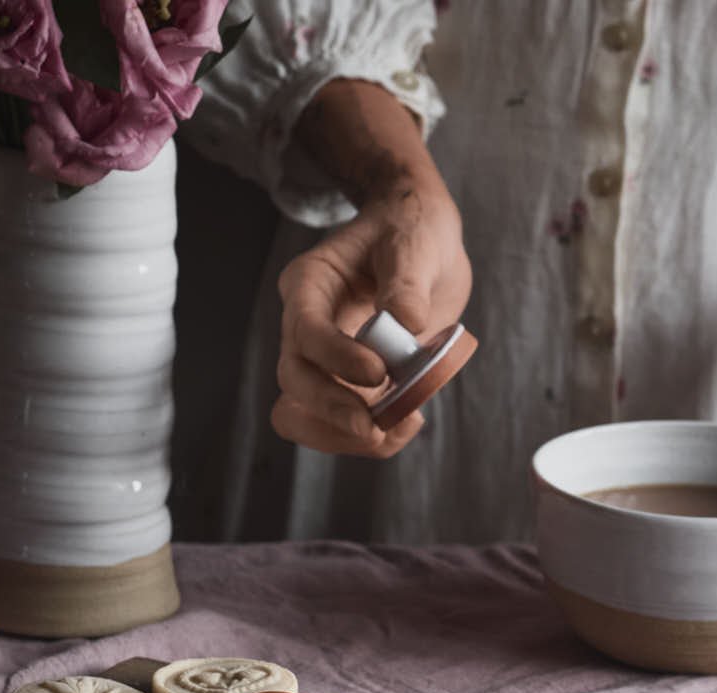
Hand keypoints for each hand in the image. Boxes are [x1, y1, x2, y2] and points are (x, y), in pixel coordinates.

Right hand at [272, 184, 471, 458]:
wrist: (421, 241)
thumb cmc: (411, 230)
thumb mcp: (415, 242)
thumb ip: (408, 281)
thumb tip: (406, 322)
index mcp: (310, 285)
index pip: (305, 331)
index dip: (335, 359)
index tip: (379, 373)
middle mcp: (306, 328)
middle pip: (294, 381)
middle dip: (331, 410)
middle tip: (378, 428)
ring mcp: (324, 362)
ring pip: (305, 417)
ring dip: (347, 436)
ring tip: (401, 426)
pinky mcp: (348, 386)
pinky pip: (342, 428)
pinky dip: (373, 439)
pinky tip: (409, 420)